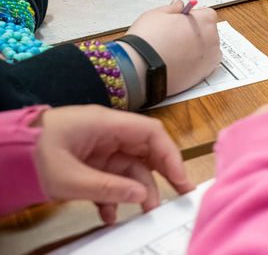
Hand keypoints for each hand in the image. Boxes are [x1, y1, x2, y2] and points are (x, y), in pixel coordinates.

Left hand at [31, 105, 192, 224]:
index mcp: (105, 124)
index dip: (170, 155)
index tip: (180, 179)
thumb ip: (108, 188)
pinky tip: (109, 213)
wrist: (0, 156)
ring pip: (127, 168)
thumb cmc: (28, 156)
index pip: (150, 134)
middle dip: (156, 177)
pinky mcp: (85, 161)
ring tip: (138, 213)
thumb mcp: (69, 178)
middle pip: (143, 151)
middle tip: (169, 200)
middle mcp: (105, 132)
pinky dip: (113, 195)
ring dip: (134, 190)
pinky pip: (109, 177)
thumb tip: (140, 195)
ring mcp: (95, 147)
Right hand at [122, 0, 220, 99]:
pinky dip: (192, 64)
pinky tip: (176, 63)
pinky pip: (201, 66)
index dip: (192, 17)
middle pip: (207, 32)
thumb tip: (179, 5)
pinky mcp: (202, 76)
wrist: (139, 69)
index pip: (206, 14)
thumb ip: (173, 8)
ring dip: (194, 49)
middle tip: (173, 37)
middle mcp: (212, 39)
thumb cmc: (148, 41)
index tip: (181, 22)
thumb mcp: (157, 14)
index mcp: (204, 21)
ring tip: (172, 52)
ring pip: (205, 50)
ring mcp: (210, 59)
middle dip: (194, 33)